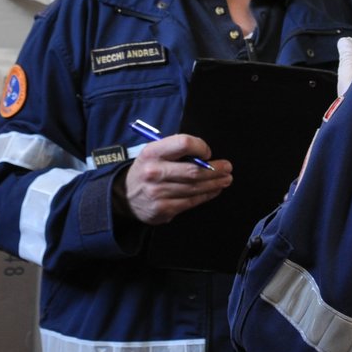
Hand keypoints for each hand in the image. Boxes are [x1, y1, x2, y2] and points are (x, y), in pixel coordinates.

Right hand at [116, 135, 231, 225]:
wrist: (124, 196)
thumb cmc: (147, 169)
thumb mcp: (154, 153)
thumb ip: (175, 151)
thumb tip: (205, 156)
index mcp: (152, 152)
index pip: (183, 143)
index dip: (200, 147)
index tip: (208, 152)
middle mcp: (154, 172)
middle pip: (193, 170)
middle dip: (215, 169)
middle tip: (227, 168)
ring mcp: (158, 192)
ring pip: (195, 187)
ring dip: (214, 183)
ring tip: (226, 179)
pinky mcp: (163, 209)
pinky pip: (191, 201)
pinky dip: (206, 195)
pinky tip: (214, 190)